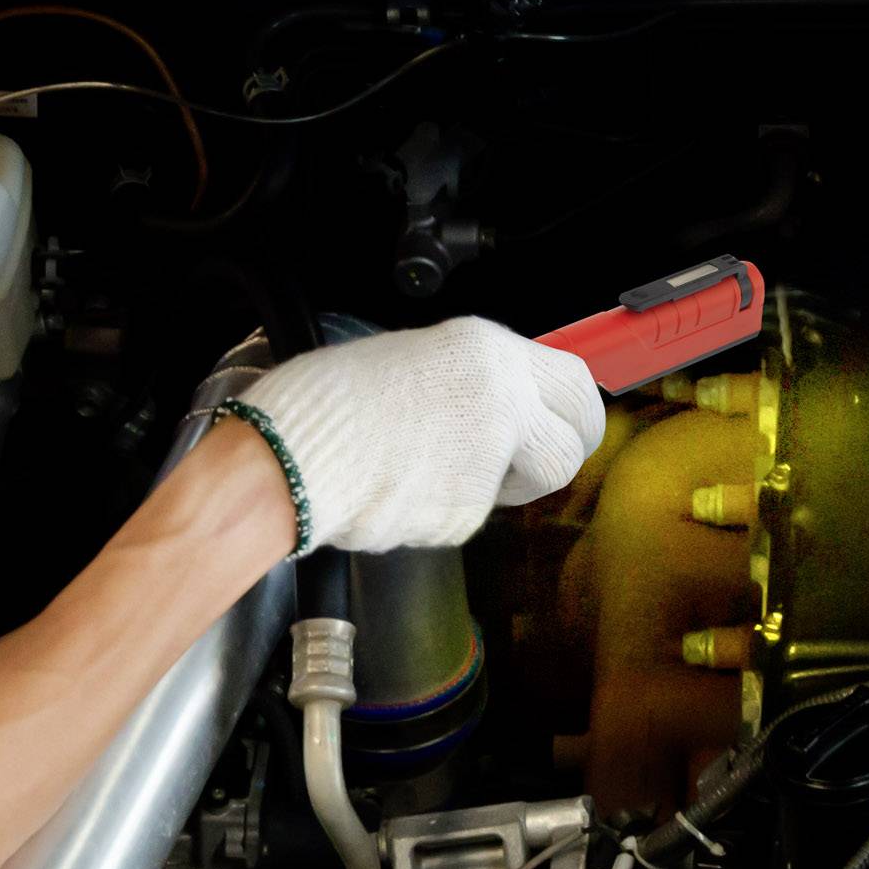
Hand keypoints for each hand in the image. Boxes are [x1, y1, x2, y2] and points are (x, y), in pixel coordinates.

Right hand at [219, 318, 606, 555]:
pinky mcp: (466, 514)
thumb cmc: (328, 401)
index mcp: (489, 353)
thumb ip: (470, 379)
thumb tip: (499, 402)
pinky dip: (445, 507)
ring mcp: (489, 463)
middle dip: (560, 457)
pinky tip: (403, 488)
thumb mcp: (414, 357)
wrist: (290, 454)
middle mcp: (503, 403)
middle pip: (572, 444)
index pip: (576, 383)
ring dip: (509, 485)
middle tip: (533, 465)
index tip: (570, 425)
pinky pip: (473, 513)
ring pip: (531, 486)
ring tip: (448, 471)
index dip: (579, 413)